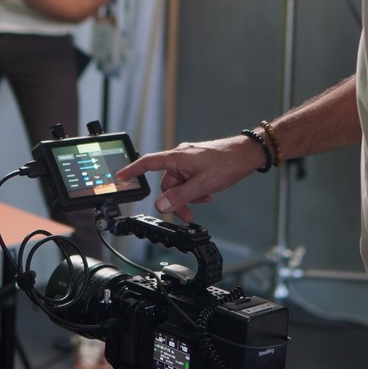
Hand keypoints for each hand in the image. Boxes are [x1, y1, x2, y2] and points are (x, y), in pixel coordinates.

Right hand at [115, 136, 264, 222]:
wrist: (247, 154)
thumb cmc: (227, 163)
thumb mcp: (202, 185)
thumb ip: (180, 196)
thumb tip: (161, 205)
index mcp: (177, 157)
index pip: (148, 163)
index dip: (132, 170)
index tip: (120, 177)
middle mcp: (180, 157)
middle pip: (167, 182)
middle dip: (175, 199)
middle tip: (187, 214)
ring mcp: (189, 160)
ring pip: (179, 183)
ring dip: (187, 196)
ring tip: (203, 201)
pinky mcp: (198, 164)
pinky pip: (189, 180)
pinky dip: (194, 190)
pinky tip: (206, 195)